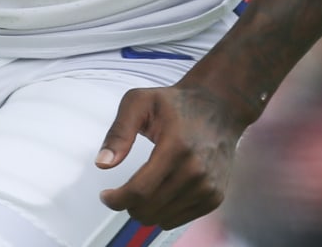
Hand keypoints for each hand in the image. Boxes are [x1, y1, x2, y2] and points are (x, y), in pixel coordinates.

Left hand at [96, 83, 246, 229]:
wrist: (219, 106)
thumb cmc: (178, 103)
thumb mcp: (140, 102)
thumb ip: (119, 132)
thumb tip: (103, 162)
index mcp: (176, 147)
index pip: (140, 191)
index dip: (117, 199)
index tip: (107, 196)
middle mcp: (195, 170)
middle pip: (149, 208)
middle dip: (128, 205)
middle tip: (123, 192)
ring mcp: (208, 186)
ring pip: (162, 218)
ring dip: (145, 210)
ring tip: (142, 190)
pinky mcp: (214, 196)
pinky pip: (179, 220)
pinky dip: (164, 212)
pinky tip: (161, 193)